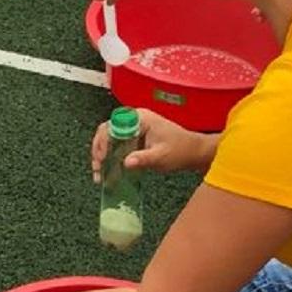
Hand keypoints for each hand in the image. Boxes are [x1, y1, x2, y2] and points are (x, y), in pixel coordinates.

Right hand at [89, 106, 207, 181]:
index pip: (113, 125)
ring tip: (100, 173)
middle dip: (98, 150)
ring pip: (108, 138)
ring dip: (102, 155)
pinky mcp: (134, 137)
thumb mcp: (161, 157)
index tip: (103, 158)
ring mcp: (133, 128)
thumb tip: (126, 163)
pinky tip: (108, 171)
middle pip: (106, 131)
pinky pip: (116, 144)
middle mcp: (134, 119)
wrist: (193, 151)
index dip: (103, 141)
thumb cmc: (181, 150)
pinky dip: (110, 157)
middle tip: (98, 168)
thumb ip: (144, 159)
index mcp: (140, 118)